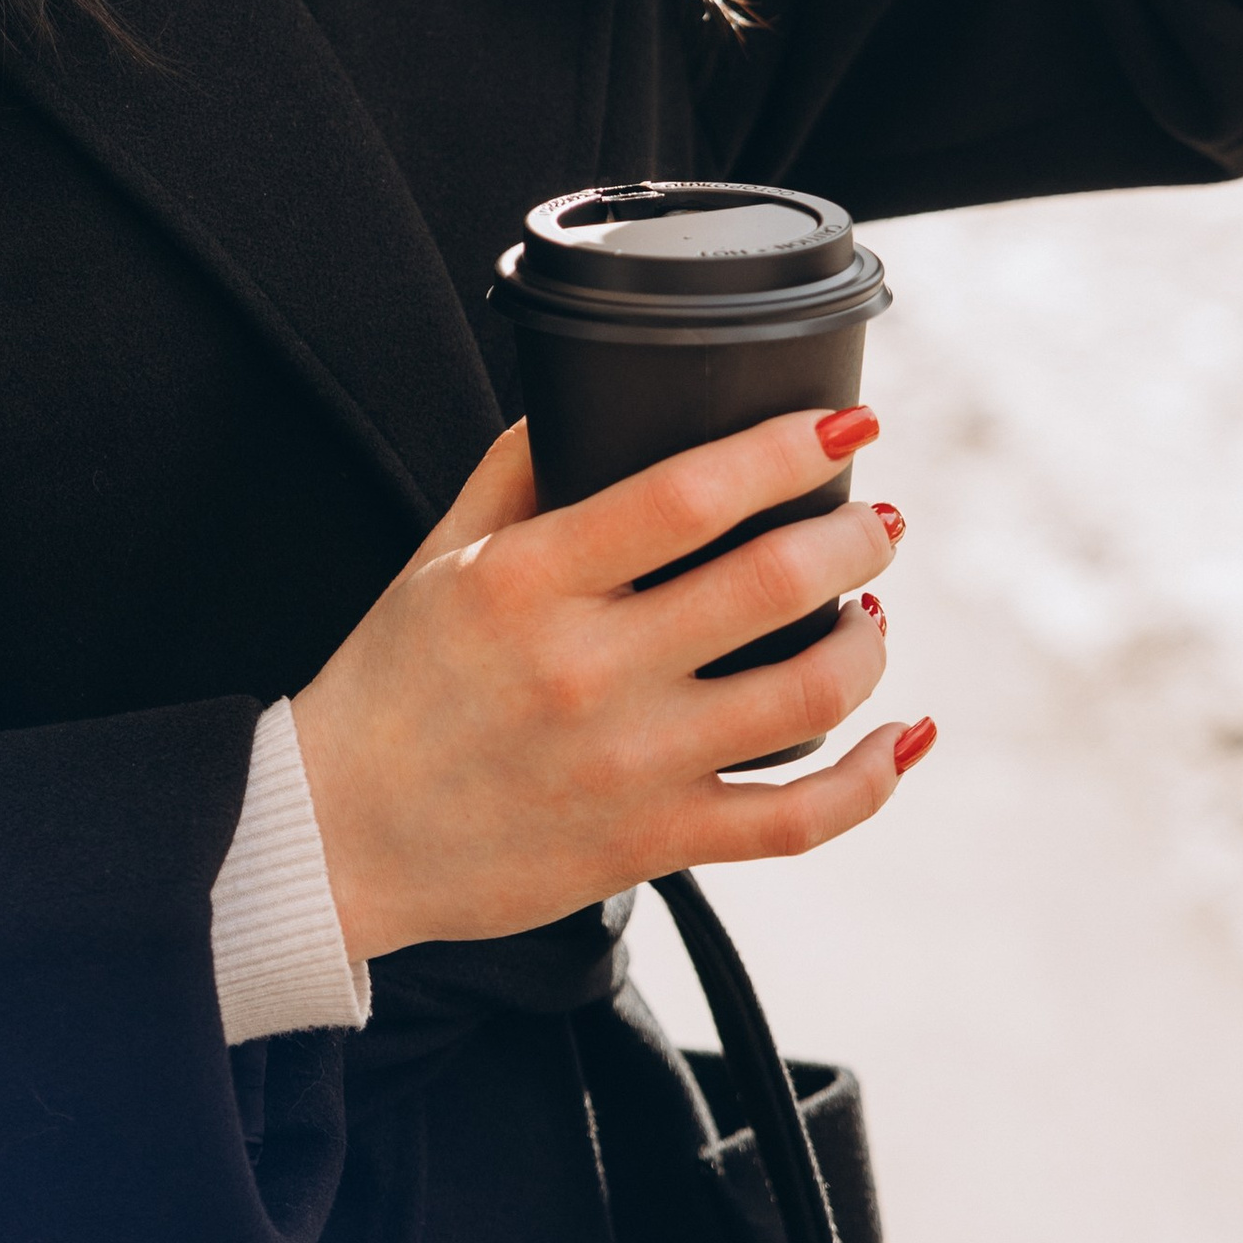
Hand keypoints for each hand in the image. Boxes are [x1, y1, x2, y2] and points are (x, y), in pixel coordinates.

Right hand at [288, 411, 920, 959]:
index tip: (848, 425)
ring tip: (867, 612)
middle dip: (854, 537)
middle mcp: (588, 669)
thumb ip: (518, 469)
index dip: (787, 449)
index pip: (689, 493)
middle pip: (771, 586)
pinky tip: (902, 737)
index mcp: (531, 580)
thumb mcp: (439, 553)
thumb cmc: (391, 684)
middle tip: (874, 520)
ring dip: (866, 643)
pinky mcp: (653, 844)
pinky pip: (797, 820)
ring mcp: (630, 765)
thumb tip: (590, 398)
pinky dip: (871, 780)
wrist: (339, 836)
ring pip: (805, 696)